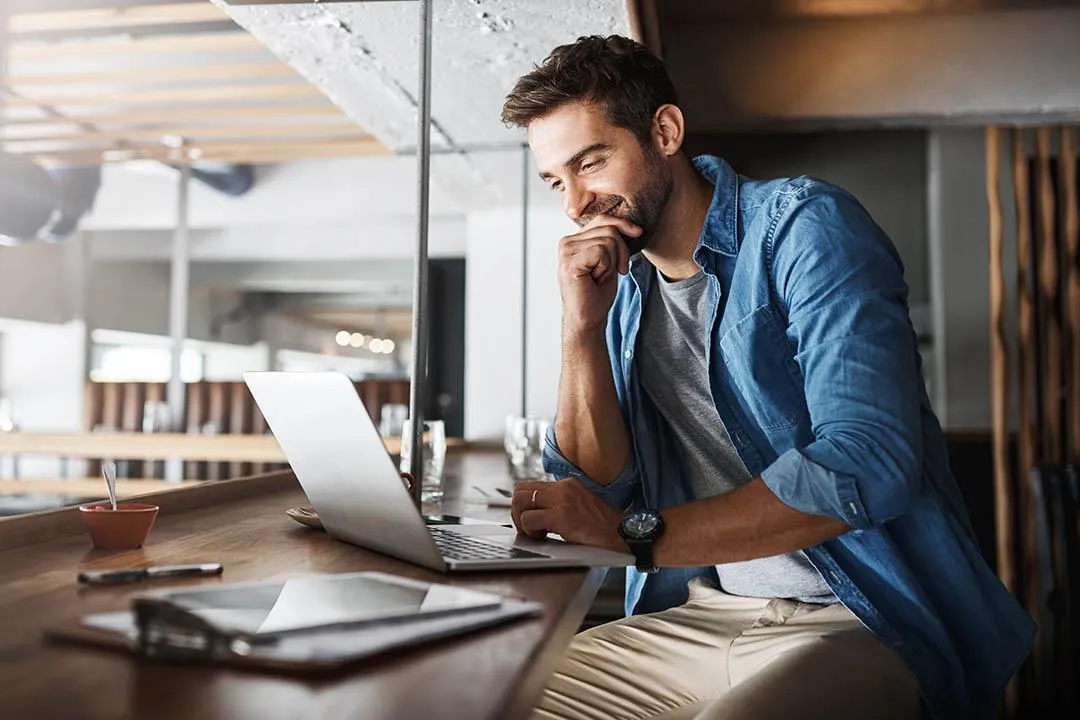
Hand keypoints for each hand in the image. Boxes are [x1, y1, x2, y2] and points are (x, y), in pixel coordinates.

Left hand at [510, 478, 626, 553]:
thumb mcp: (583, 507)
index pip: (531, 486)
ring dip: (522, 521)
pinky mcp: (562, 516)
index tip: (526, 518)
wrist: (626, 534)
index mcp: (568, 484)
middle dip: (517, 511)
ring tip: (535, 534)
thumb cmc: (606, 528)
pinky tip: (543, 538)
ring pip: (521, 502)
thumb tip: (538, 513)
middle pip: (520, 491)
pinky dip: (530, 531)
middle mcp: (563, 488)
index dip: (523, 504)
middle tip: (526, 528)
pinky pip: (530, 519)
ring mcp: (562, 501)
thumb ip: (562, 505)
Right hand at [558, 216, 641, 334]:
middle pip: (609, 229)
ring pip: (608, 240)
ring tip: (599, 277)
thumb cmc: (597, 293)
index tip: (637, 234)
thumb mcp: (610, 259)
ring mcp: (566, 251)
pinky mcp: (569, 262)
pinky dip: (605, 267)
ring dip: (612, 263)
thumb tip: (631, 226)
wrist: (588, 318)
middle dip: (620, 251)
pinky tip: (595, 279)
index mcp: (574, 239)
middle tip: (614, 271)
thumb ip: (612, 239)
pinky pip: (601, 251)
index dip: (623, 226)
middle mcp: (566, 242)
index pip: (603, 220)